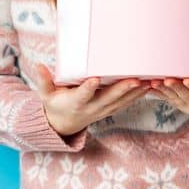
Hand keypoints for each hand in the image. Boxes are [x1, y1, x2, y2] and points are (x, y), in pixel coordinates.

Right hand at [30, 63, 147, 136]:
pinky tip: (150, 86)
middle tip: (134, 79)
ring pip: (122, 102)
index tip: (95, 79)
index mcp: (76, 102)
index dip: (88, 88)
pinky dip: (138, 96)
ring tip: (149, 81)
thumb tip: (38, 65)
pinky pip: (127, 103)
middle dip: (122, 89)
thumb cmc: (55, 103)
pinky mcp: (111, 109)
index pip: (82, 95)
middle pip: (109, 98)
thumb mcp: (46, 94)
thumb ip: (44, 81)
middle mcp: (92, 107)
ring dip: (136, 93)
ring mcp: (104, 110)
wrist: (65, 123)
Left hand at [147, 46, 188, 131]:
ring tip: (153, 82)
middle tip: (166, 80)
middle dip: (176, 89)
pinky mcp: (182, 106)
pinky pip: (169, 101)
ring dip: (163, 92)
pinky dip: (159, 94)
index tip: (188, 80)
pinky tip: (148, 86)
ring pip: (175, 100)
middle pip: (187, 97)